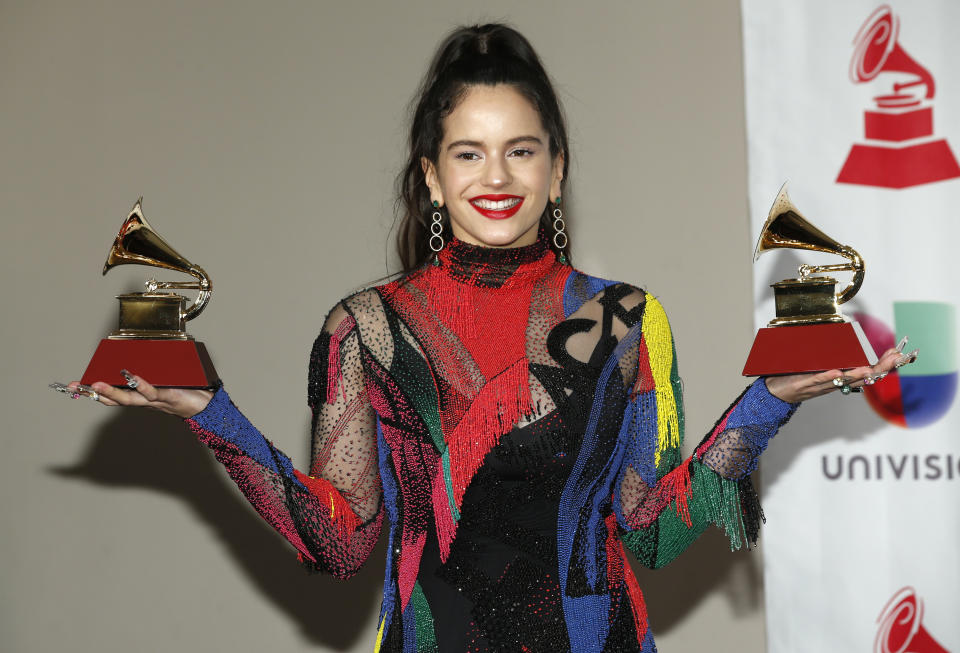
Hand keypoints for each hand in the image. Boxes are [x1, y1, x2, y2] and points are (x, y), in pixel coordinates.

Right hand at [59, 370, 213, 418]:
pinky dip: (141, 384)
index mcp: (139, 396)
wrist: (206, 406)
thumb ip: (150, 371)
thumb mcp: (162, 379)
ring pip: (128, 398)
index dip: (92, 391)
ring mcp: (154, 400)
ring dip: (111, 392)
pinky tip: (132, 377)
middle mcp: (143, 400)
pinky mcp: (168, 397)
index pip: (112, 394)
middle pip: (114, 399)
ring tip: (96, 385)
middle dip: (93, 393)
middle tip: (76, 387)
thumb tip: (136, 352)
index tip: (73, 385)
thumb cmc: (184, 391)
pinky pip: (152, 391)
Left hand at [763, 343, 917, 403]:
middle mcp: (834, 382)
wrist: (776, 392)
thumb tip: (844, 338)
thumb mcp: (818, 365)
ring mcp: (821, 384)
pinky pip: (818, 380)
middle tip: (897, 359)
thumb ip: (832, 355)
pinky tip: (837, 371)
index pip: (867, 371)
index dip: (883, 364)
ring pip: (843, 380)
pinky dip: (827, 376)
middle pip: (861, 377)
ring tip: (871, 369)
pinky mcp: (805, 384)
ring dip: (858, 374)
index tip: (899, 354)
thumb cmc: (797, 376)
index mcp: (840, 377)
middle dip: (880, 368)